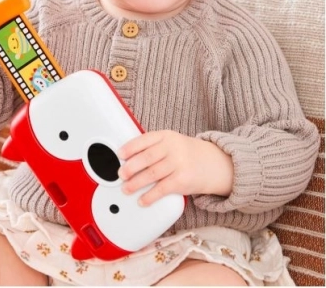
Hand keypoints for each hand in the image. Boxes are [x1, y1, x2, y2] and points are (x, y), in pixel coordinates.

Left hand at [118, 130, 233, 206]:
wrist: (216, 163)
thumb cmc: (187, 154)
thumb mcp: (172, 142)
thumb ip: (154, 147)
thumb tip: (128, 160)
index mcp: (167, 135)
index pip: (145, 140)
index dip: (130, 147)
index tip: (119, 155)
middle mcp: (173, 147)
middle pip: (146, 157)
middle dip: (130, 167)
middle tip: (120, 174)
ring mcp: (179, 163)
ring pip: (152, 174)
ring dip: (135, 183)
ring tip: (126, 189)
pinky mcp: (183, 180)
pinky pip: (162, 189)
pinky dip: (149, 196)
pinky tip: (142, 200)